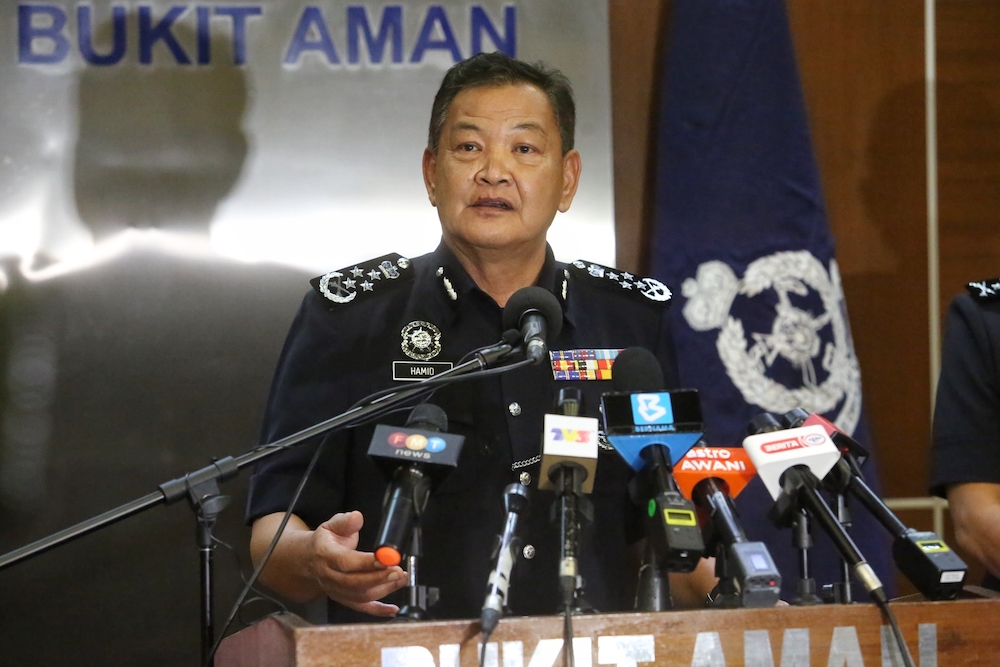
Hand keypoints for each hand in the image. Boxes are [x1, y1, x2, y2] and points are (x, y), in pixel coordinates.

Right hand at [250, 510, 407, 615]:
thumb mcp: (332, 525)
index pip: (346, 562)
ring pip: (360, 596)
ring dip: (384, 589)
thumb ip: (345, 521)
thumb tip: (356, 517)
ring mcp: (336, 590)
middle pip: (354, 582)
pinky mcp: (344, 599)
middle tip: (398, 571)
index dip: (366, 563)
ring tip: (401, 579)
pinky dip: (378, 610)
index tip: (385, 559)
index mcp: (326, 555)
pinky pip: (361, 607)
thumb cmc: (325, 542)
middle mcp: (329, 576)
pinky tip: (392, 609)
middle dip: (379, 578)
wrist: (309, 560)